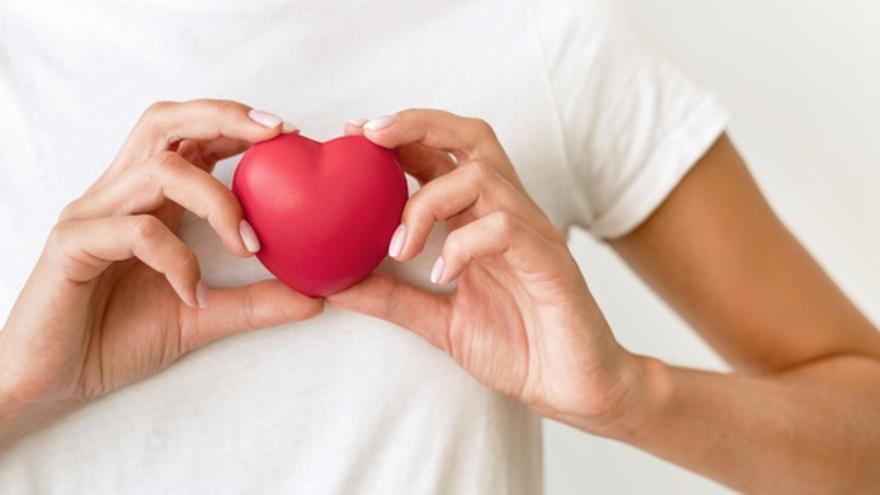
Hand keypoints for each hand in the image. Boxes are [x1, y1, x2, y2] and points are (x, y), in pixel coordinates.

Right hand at [0, 100, 321, 443]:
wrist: (53, 382)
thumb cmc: (117, 338)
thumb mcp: (202, 316)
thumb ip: (255, 303)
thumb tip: (318, 296)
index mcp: (146, 199)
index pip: (188, 135)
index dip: (235, 122)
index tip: (288, 134)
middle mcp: (118, 194)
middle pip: (164, 122)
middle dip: (224, 117)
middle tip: (277, 135)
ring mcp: (91, 215)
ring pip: (158, 170)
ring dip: (216, 200)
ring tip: (249, 243)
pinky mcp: (72, 245)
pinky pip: (135, 231)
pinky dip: (178, 259)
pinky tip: (194, 294)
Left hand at [332, 110, 643, 430]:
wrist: (574, 386)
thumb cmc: (517, 346)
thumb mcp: (438, 321)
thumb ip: (392, 298)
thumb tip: (334, 284)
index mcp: (482, 219)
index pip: (444, 155)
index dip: (401, 135)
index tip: (353, 133)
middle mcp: (508, 214)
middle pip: (472, 138)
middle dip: (418, 125)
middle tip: (370, 135)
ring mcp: (532, 234)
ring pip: (482, 177)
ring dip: (427, 203)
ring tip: (400, 248)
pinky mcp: (550, 262)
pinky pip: (505, 229)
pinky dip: (463, 246)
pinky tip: (442, 277)